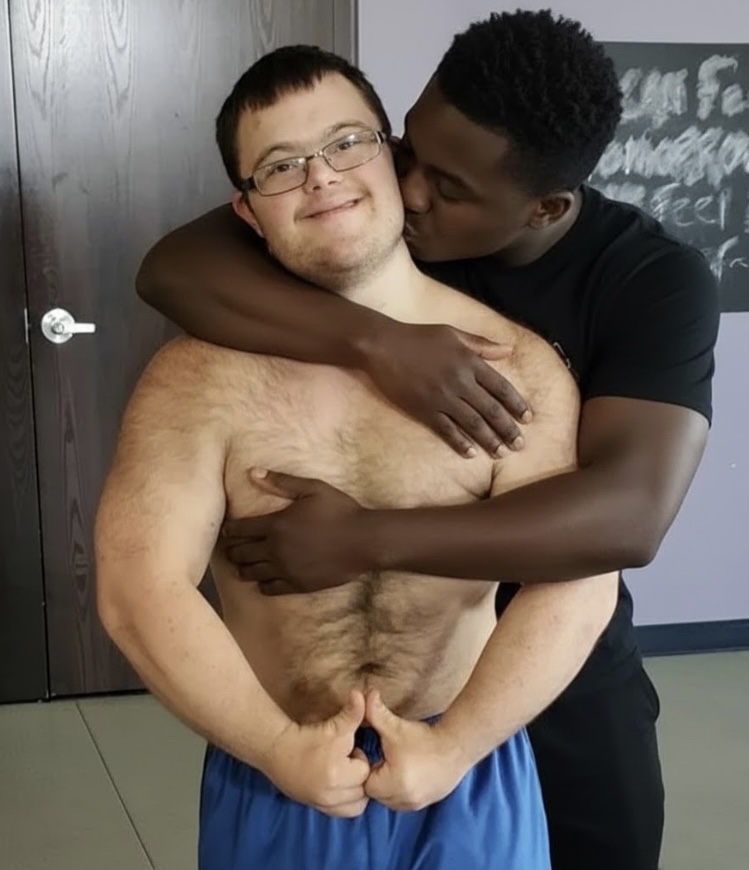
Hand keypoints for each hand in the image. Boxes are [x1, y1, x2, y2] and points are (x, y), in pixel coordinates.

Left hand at [222, 468, 370, 594]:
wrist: (364, 541)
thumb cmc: (340, 511)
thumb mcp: (312, 488)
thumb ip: (281, 481)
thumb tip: (252, 472)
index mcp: (276, 524)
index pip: (240, 530)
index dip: (229, 531)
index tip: (226, 531)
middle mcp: (275, 549)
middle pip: (241, 553)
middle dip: (232, 551)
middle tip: (230, 550)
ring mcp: (286, 569)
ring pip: (252, 573)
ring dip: (244, 569)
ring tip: (242, 566)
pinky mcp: (297, 584)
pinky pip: (270, 589)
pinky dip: (262, 585)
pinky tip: (263, 581)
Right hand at [263, 691, 370, 817]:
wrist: (276, 748)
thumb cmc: (307, 736)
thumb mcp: (333, 725)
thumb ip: (353, 712)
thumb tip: (363, 694)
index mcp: (337, 774)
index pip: (364, 771)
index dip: (360, 757)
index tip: (350, 748)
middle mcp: (330, 794)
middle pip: (361, 791)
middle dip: (359, 776)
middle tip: (349, 762)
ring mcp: (321, 802)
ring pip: (354, 806)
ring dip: (355, 792)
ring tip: (346, 775)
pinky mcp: (314, 806)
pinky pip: (339, 812)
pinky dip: (344, 802)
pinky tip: (338, 785)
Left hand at [363, 691, 467, 811]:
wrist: (457, 746)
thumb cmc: (424, 739)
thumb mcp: (395, 726)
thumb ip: (374, 712)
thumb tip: (359, 695)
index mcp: (392, 785)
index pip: (365, 783)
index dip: (367, 767)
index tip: (377, 752)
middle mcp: (403, 800)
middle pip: (377, 794)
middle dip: (378, 777)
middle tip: (386, 757)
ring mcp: (416, 804)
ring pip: (390, 799)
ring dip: (390, 785)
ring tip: (397, 764)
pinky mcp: (426, 803)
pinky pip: (404, 801)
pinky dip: (402, 789)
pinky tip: (409, 771)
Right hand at [364, 321, 530, 457]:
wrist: (382, 346)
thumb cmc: (418, 337)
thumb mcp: (452, 333)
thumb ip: (481, 344)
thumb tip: (509, 349)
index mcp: (469, 362)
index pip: (501, 387)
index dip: (517, 404)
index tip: (528, 419)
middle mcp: (459, 381)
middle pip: (491, 409)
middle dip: (508, 429)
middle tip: (521, 445)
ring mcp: (441, 397)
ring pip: (472, 423)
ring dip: (490, 439)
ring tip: (502, 453)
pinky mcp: (424, 409)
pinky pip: (446, 430)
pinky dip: (460, 442)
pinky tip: (471, 453)